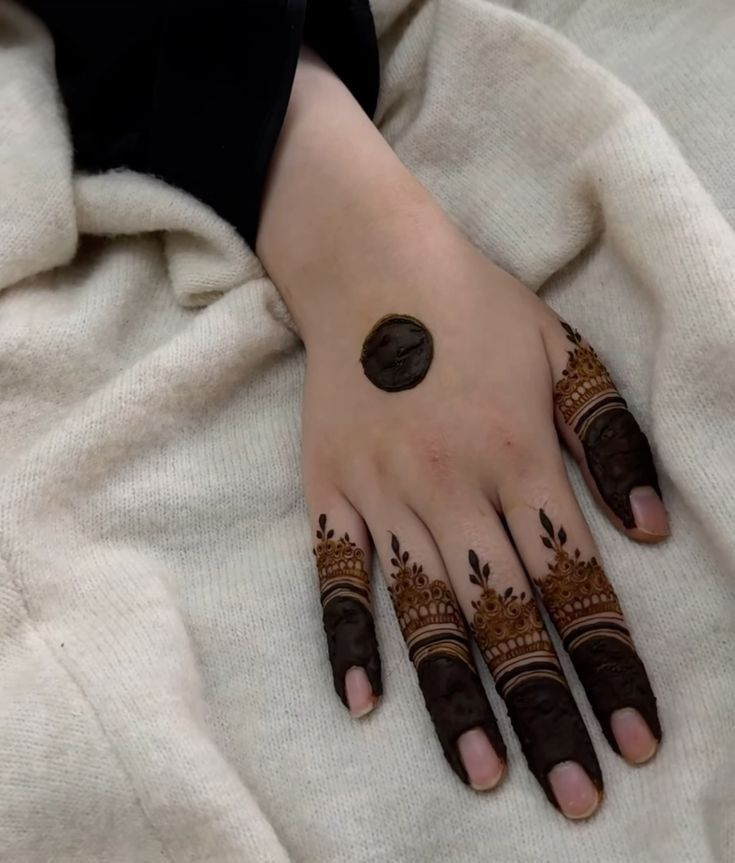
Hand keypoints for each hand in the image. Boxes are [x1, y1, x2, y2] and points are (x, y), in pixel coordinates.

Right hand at [257, 47, 666, 820]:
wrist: (372, 266)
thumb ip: (610, 438)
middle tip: (575, 797)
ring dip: (457, 697)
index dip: (608, 665)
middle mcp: (452, 486)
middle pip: (506, 615)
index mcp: (518, 454)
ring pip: (424, 612)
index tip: (632, 740)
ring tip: (488, 775)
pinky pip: (334, 576)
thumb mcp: (563, 351)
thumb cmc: (475, 308)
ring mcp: (382, 492)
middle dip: (545, 709)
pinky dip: (345, 638)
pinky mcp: (328, 491)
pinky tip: (362, 703)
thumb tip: (653, 530)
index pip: (574, 582)